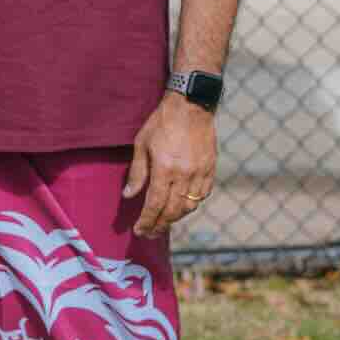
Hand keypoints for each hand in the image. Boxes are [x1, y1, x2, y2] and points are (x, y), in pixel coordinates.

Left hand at [123, 91, 217, 237]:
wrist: (191, 106)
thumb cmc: (161, 123)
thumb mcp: (141, 144)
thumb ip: (137, 173)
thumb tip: (128, 195)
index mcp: (165, 169)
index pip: (155, 204)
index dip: (147, 221)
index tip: (139, 231)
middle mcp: (185, 175)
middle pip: (173, 210)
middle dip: (160, 225)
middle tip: (150, 233)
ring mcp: (200, 173)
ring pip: (189, 206)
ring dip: (176, 218)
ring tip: (163, 223)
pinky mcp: (211, 170)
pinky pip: (202, 196)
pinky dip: (192, 205)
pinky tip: (182, 207)